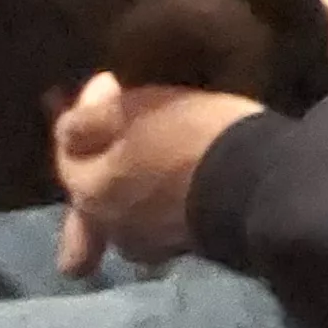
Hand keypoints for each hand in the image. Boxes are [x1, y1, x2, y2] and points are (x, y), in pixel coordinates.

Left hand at [50, 74, 260, 275]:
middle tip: (111, 159)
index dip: (86, 113)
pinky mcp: (193, 247)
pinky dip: (165, 213)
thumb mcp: (137, 111)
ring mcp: (153, 245)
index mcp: (91, 192)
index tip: (111, 81)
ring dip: (129, 205)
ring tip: (148, 181)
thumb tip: (68, 124)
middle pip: (88, 211)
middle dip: (93, 188)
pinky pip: (164, 231)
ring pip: (126, 227)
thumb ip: (92, 119)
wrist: (260, 182)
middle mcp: (112, 227)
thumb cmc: (192, 138)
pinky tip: (181, 197)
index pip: (68, 152)